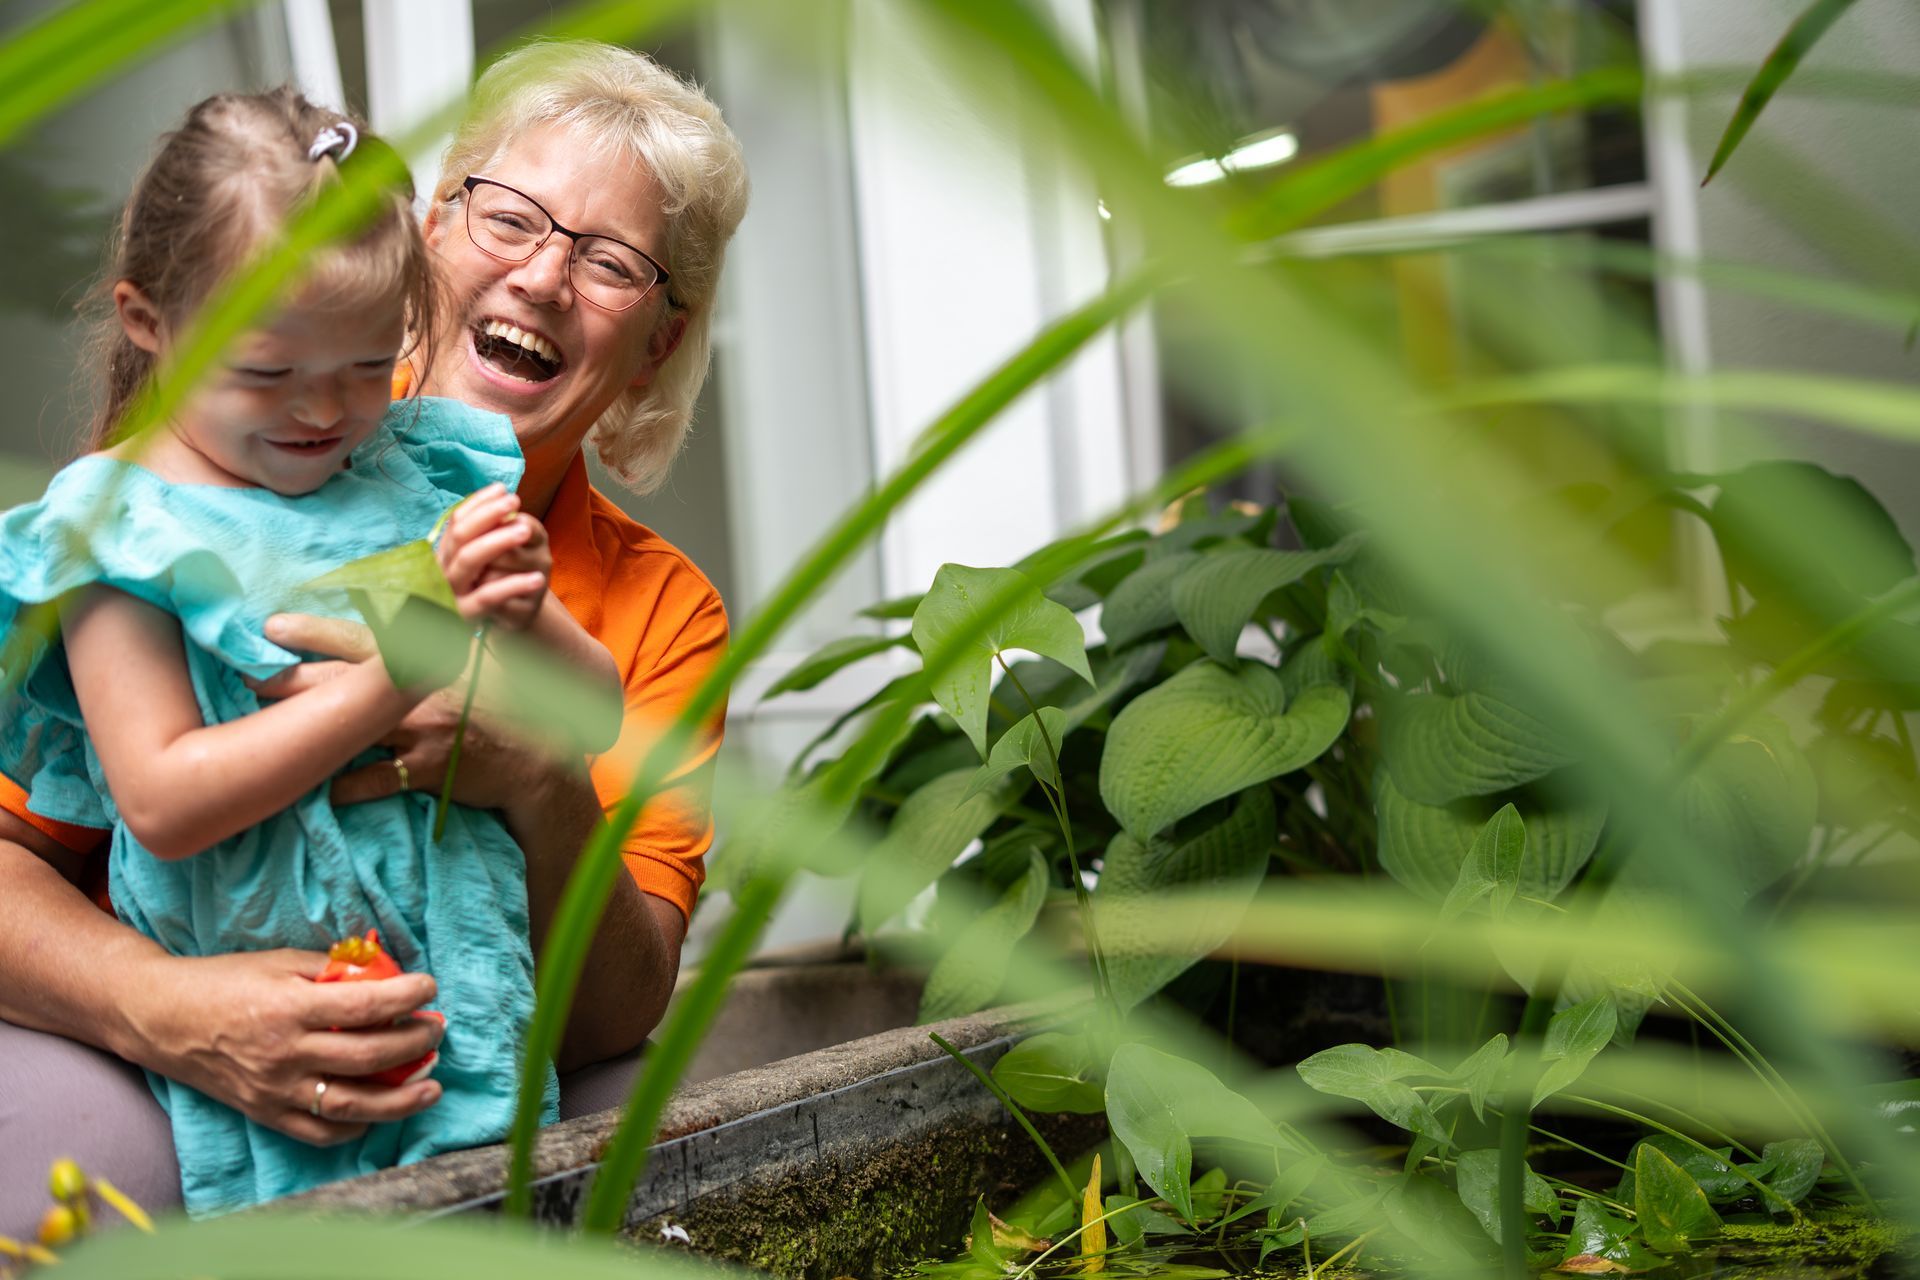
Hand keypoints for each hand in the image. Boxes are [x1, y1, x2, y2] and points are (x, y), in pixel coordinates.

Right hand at [120, 947, 443, 1145]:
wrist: (162, 1019)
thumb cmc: (225, 981)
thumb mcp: (279, 962)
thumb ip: (331, 970)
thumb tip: (384, 974)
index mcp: (290, 1009)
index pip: (368, 1006)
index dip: (408, 996)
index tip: (430, 987)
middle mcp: (286, 1054)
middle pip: (370, 1057)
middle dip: (416, 1043)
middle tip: (436, 1030)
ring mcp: (276, 1090)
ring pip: (353, 1106)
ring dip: (401, 1099)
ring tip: (432, 1087)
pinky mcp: (266, 1113)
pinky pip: (320, 1132)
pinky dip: (356, 1125)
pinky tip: (380, 1110)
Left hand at [253, 613, 550, 808]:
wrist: (536, 758)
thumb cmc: (507, 704)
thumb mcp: (479, 659)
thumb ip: (446, 634)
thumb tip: (422, 601)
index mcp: (425, 659)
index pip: (359, 639)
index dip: (312, 631)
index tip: (271, 625)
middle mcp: (414, 692)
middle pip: (337, 684)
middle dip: (287, 679)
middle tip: (243, 675)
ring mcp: (418, 732)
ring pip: (345, 731)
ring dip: (300, 732)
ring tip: (257, 733)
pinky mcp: (423, 772)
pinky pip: (370, 782)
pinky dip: (338, 786)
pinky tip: (309, 787)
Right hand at [437, 484, 549, 631]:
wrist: (487, 630)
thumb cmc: (492, 587)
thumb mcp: (488, 559)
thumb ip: (489, 532)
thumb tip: (501, 495)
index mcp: (446, 553)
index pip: (456, 520)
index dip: (478, 503)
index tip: (502, 489)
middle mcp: (443, 569)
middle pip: (460, 535)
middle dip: (488, 515)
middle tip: (515, 501)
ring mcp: (451, 592)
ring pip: (469, 559)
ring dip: (497, 540)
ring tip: (525, 531)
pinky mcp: (465, 615)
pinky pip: (487, 596)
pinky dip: (513, 586)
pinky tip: (537, 579)